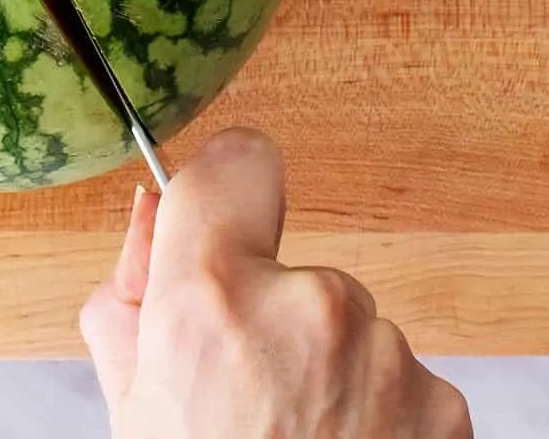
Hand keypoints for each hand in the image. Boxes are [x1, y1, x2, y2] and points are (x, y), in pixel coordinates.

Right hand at [82, 129, 471, 437]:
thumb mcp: (128, 399)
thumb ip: (129, 290)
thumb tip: (145, 215)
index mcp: (209, 294)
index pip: (238, 159)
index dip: (224, 184)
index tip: (222, 213)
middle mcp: (307, 305)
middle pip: (290, 259)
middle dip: (267, 306)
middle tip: (244, 386)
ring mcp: (387, 356)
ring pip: (346, 320)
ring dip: (324, 362)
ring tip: (293, 436)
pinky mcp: (442, 403)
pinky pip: (397, 372)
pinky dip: (373, 407)